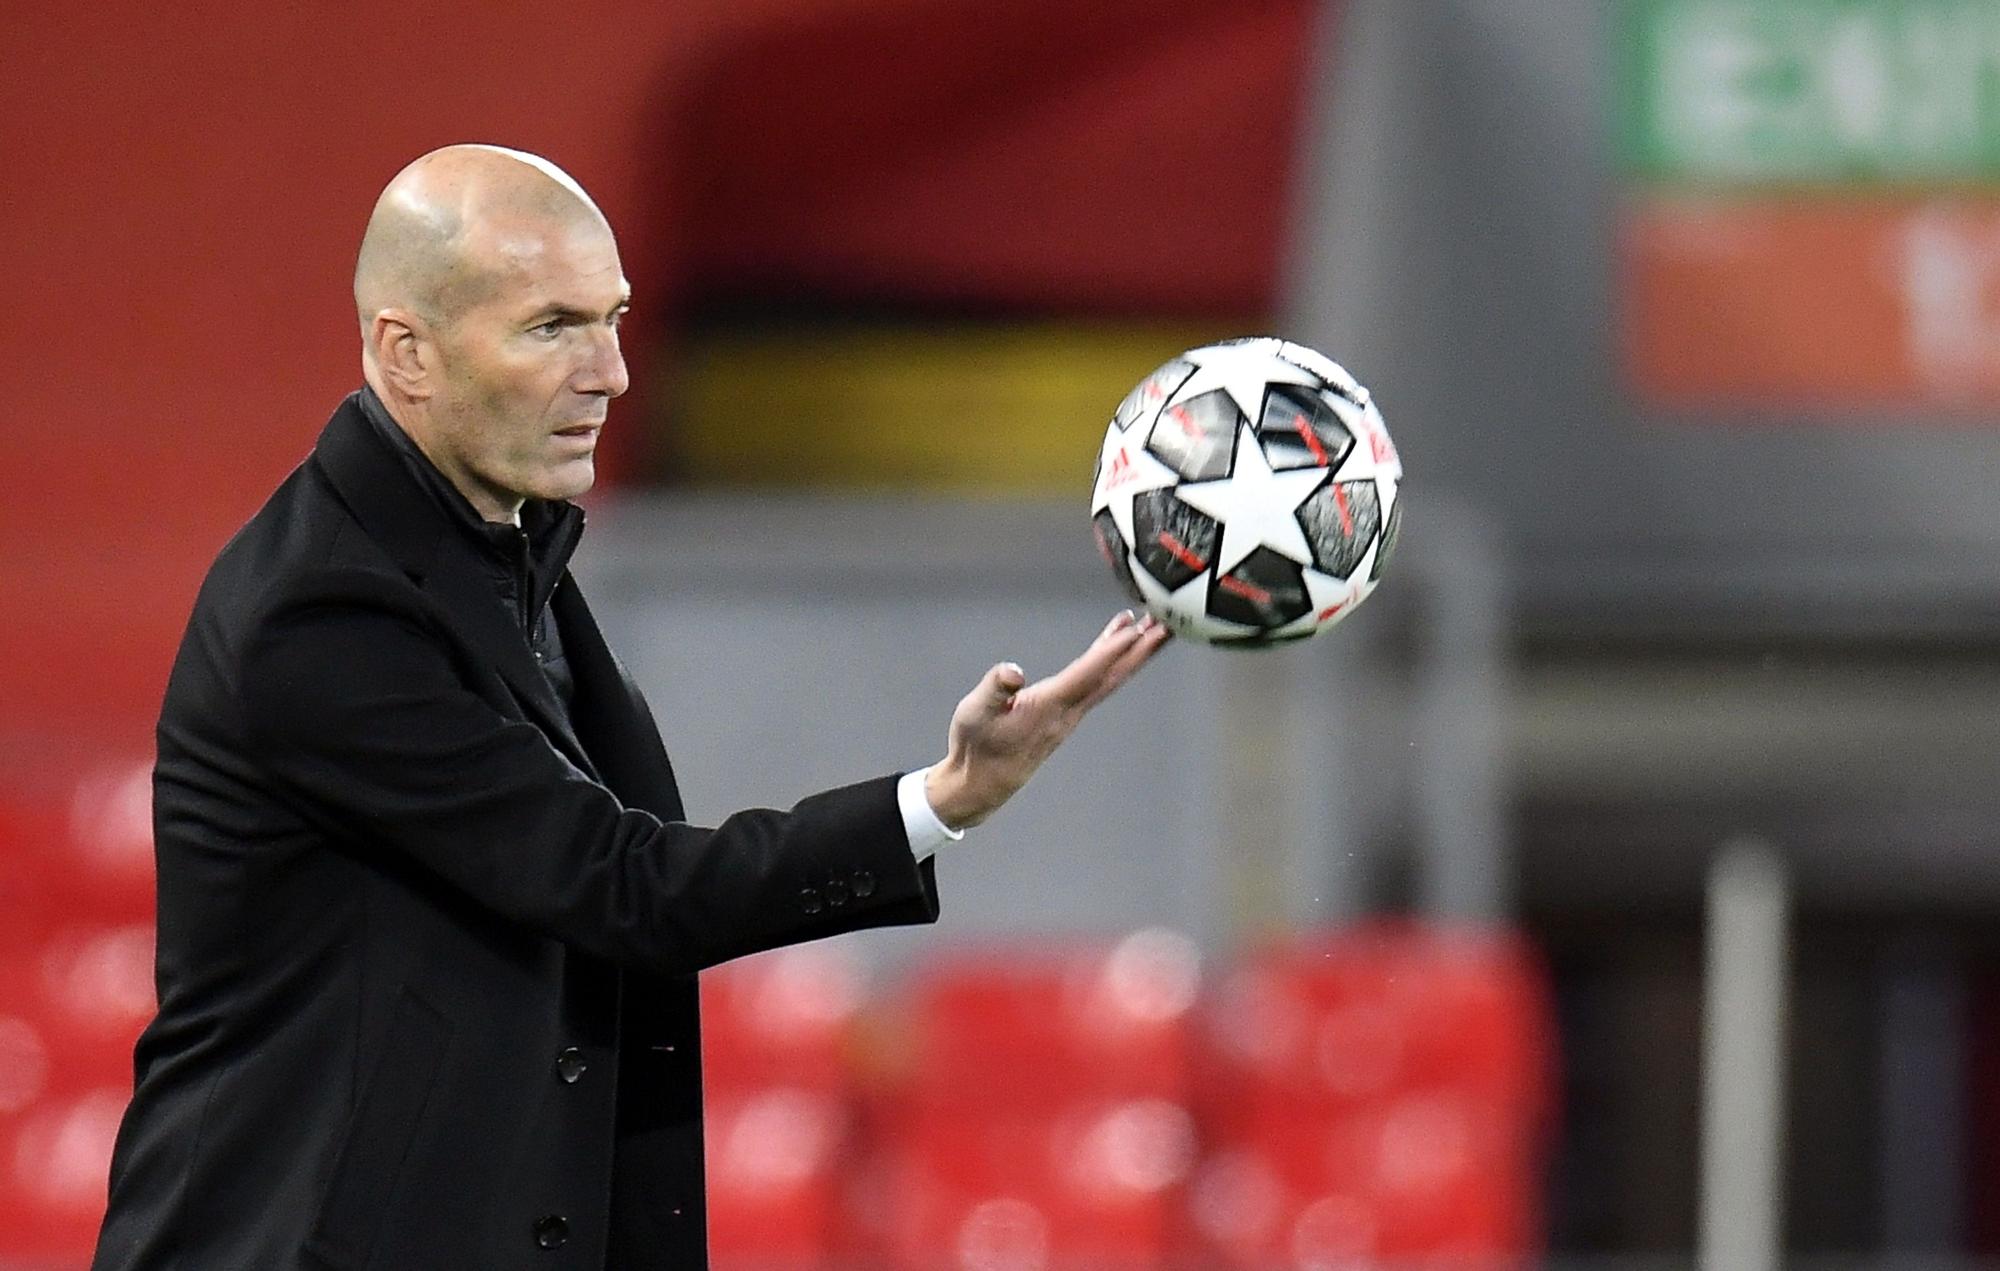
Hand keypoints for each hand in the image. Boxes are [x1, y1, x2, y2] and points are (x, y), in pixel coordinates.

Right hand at [924, 610, 1169, 828]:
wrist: (981, 783)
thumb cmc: (976, 746)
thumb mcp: (974, 713)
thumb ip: (995, 690)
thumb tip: (1012, 672)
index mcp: (1049, 706)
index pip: (1088, 673)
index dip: (1112, 650)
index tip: (1137, 628)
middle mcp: (1068, 712)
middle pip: (1114, 677)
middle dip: (1142, 650)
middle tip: (1170, 625)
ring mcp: (1069, 715)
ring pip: (1109, 680)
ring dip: (1132, 654)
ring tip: (1152, 627)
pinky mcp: (1064, 715)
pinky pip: (1097, 683)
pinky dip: (1109, 661)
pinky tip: (1112, 645)